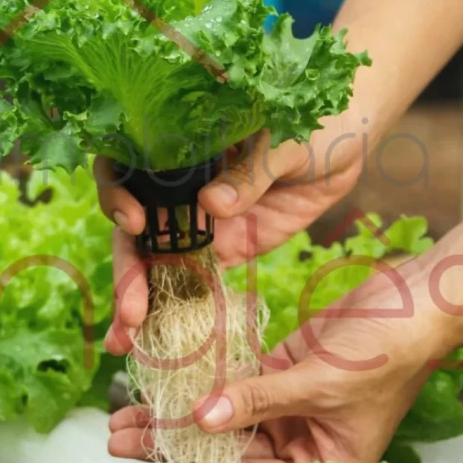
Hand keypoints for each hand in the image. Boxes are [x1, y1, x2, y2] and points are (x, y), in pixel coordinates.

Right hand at [97, 107, 366, 354]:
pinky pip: (191, 281)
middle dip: (126, 271)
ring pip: (154, 262)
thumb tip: (212, 205)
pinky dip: (172, 309)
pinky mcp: (224, 248)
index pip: (125, 168)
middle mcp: (178, 186)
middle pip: (133, 229)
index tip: (133, 223)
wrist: (345, 143)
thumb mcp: (282, 140)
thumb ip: (250, 171)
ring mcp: (198, 221)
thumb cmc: (308, 121)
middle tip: (130, 313)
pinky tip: (156, 339)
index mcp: (179, 146)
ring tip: (125, 341)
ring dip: (137, 301)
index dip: (117, 194)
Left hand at [107, 275, 445, 462]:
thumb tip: (204, 420)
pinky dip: (208, 375)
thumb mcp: (322, 385)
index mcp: (321, 462)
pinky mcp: (287, 367)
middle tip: (121, 435)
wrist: (417, 301)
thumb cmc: (389, 353)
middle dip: (174, 441)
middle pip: (228, 446)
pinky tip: (172, 374)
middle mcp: (303, 439)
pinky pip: (240, 376)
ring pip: (227, 411)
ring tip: (132, 409)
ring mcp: (293, 402)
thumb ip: (260, 401)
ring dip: (182, 407)